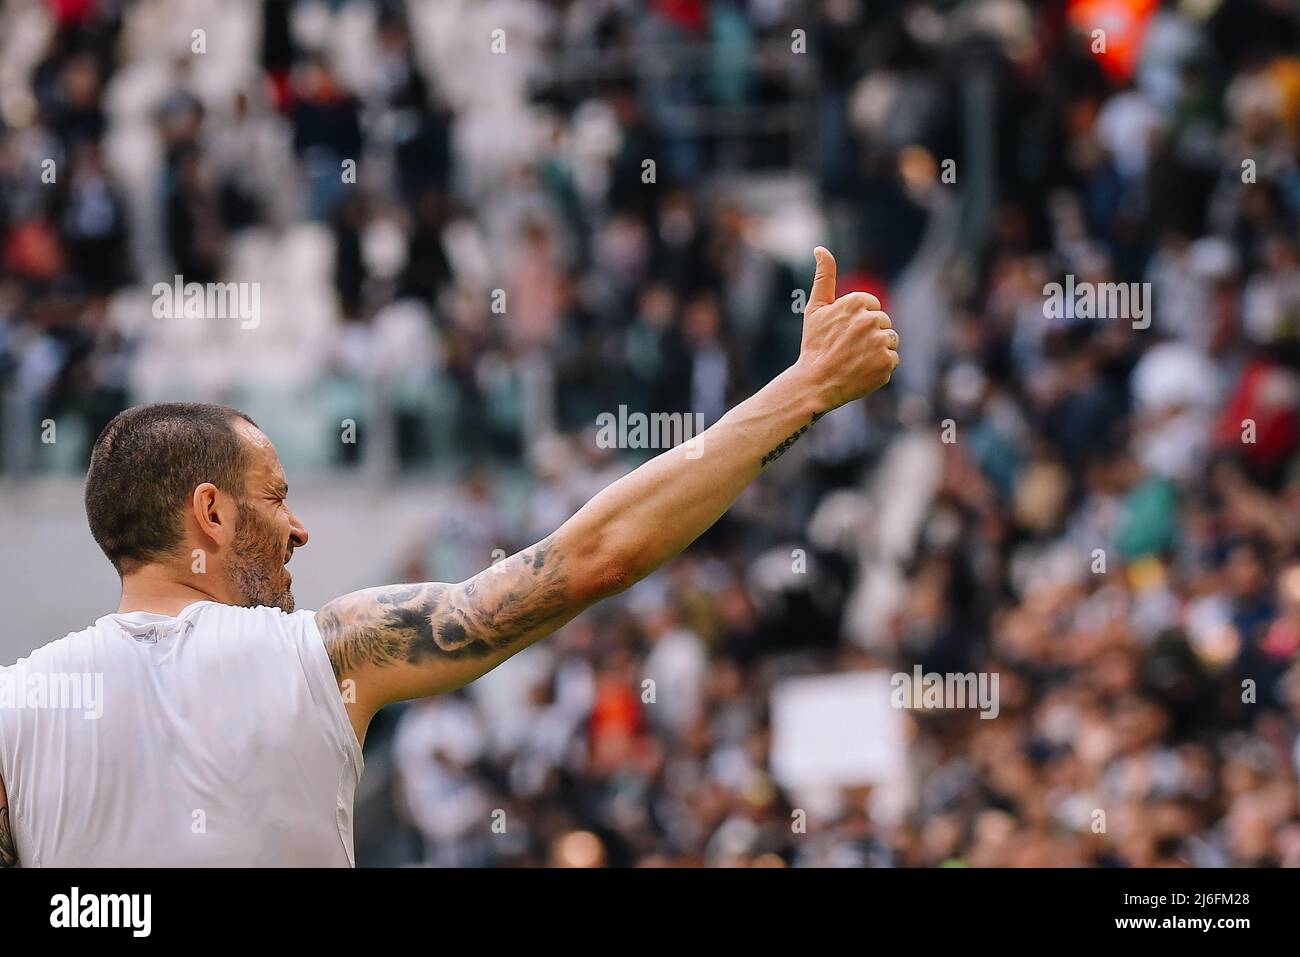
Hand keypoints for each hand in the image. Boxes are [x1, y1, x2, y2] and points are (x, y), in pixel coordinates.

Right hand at [794, 246, 897, 411]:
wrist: (815, 383)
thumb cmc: (814, 345)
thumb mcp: (816, 308)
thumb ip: (824, 277)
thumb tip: (820, 249)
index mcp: (857, 302)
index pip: (873, 308)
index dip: (858, 322)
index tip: (842, 333)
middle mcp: (872, 319)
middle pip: (884, 323)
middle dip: (870, 335)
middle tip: (847, 348)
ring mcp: (881, 342)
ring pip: (890, 341)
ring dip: (877, 350)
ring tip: (855, 360)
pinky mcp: (888, 363)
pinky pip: (893, 360)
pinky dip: (880, 367)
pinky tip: (861, 371)